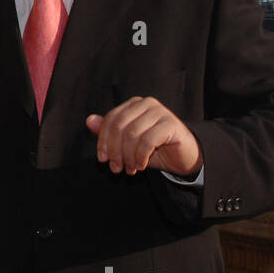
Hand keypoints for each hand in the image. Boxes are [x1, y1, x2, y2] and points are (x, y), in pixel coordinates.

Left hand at [86, 97, 201, 177]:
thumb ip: (109, 132)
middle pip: (120, 126)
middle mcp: (146, 103)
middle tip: (116, 168)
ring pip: (132, 134)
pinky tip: (141, 165)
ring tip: (131, 169)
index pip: (111, 119)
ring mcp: (160, 111)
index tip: (102, 160)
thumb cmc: (154, 149)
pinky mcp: (171, 124)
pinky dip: (141, 156)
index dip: (103, 141)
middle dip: (115, 151)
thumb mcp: (127, 143)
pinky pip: (147, 141)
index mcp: (133, 104)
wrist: (183, 157)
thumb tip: (89, 120)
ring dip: (128, 157)